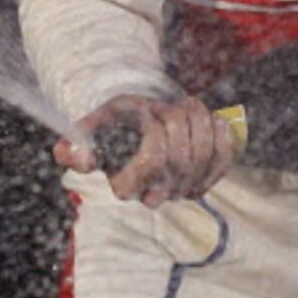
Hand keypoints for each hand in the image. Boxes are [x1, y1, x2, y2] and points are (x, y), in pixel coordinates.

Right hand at [55, 93, 237, 205]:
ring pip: (203, 156)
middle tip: (167, 103)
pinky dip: (221, 137)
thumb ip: (74, 145)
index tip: (146, 110)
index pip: (152, 161)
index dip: (155, 130)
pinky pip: (222, 161)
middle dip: (177, 120)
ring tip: (187, 105)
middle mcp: (153, 195)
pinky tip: (214, 120)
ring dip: (199, 123)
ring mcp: (180, 190)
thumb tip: (77, 158)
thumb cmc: (116, 123)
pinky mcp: (204, 182)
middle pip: (181, 157)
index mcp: (124, 185)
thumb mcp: (93, 125)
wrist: (141, 124)